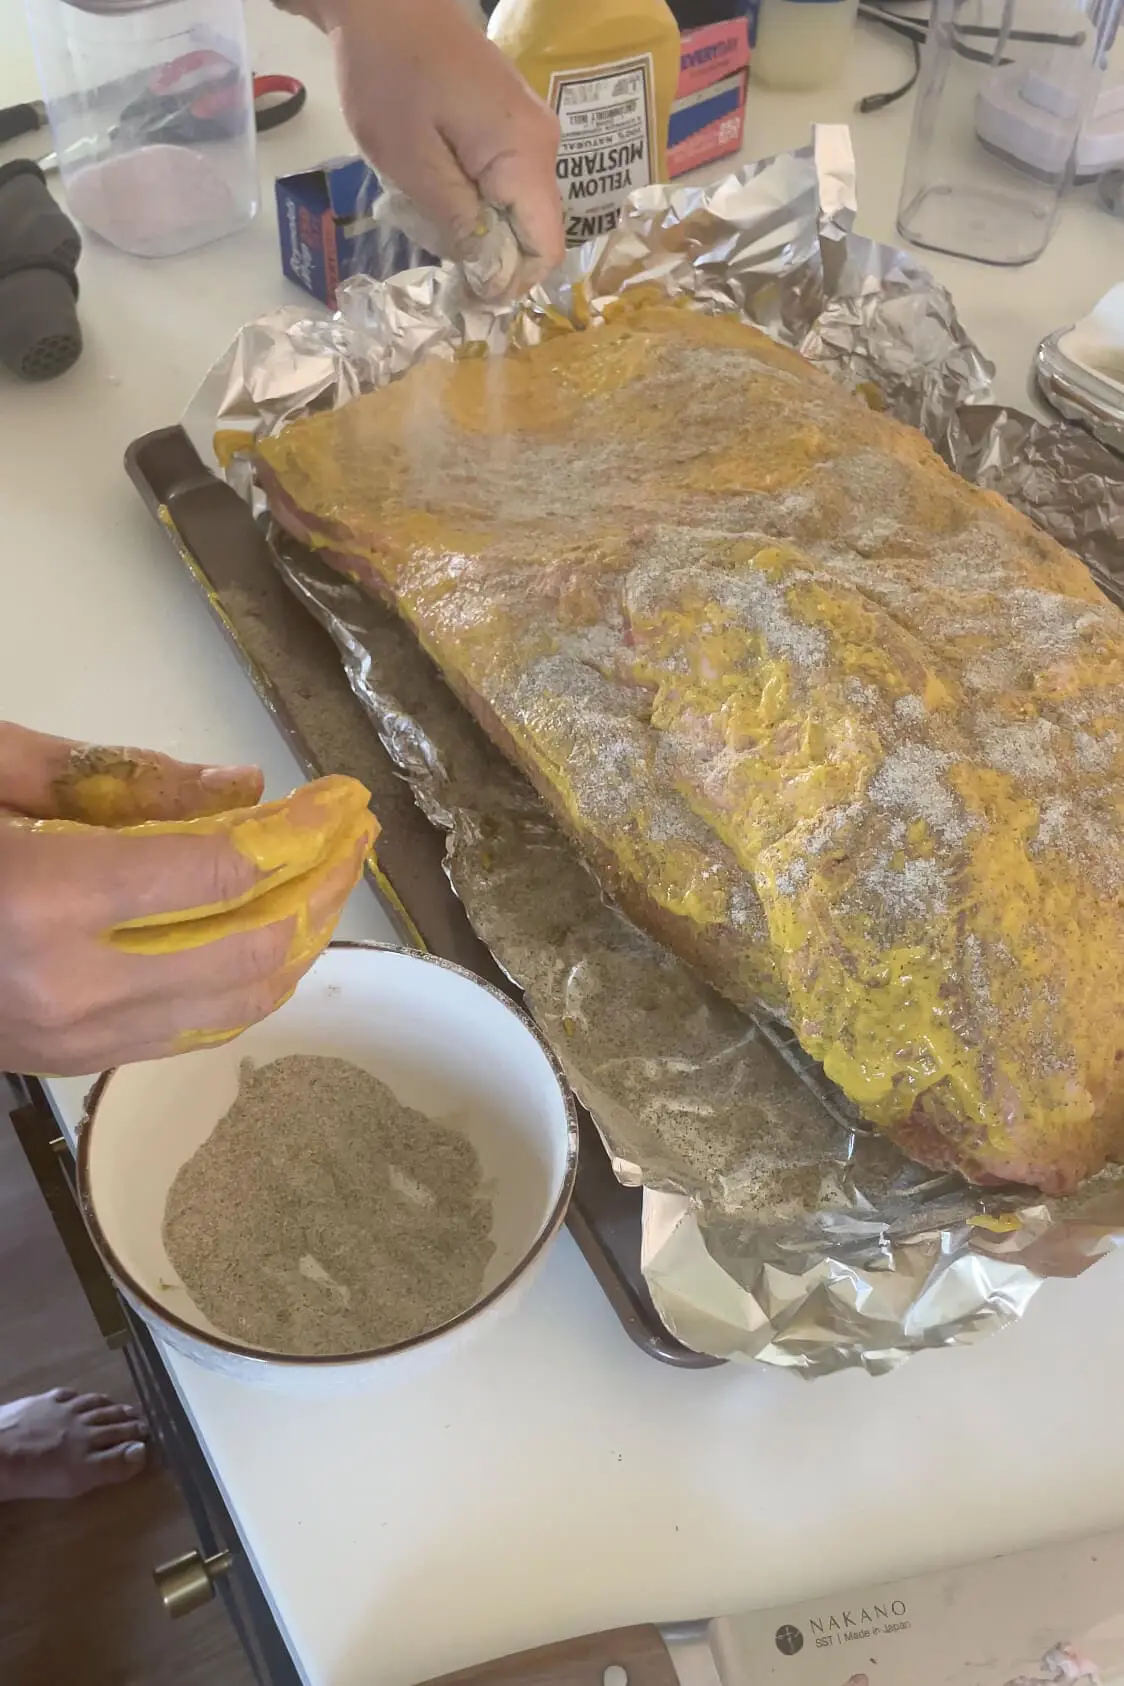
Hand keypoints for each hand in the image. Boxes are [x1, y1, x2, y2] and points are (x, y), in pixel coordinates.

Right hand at [0, 725, 373, 1075]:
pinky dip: (255, 983)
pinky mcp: (77, 1062)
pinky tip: (279, 937)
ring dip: (302, 940)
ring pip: (239, 1002)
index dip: (300, 833)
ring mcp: (79, 1038)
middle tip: (356, 832)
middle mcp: (75, 985)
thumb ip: (116, 777)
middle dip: (323, 884)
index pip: (220, 872)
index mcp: (47, 900)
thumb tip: (244, 789)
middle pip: (252, 946)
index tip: (342, 798)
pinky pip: (200, 1030)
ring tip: (335, 877)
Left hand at [315, 0, 563, 297]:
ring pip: (517, 211)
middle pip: (533, 233)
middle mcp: (543, 147)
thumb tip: (493, 278)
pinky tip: (435, 189)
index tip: (468, 295)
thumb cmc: (390, 76)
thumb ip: (459, 224)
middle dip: (491, 257)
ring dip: (477, 229)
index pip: (546, 248)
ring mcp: (530, 133)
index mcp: (527, 156)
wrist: (383, 1)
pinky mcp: (510, 126)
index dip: (511, 283)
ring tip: (426, 213)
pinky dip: (474, 201)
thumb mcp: (413, 163)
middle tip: (434, 250)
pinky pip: (504, 184)